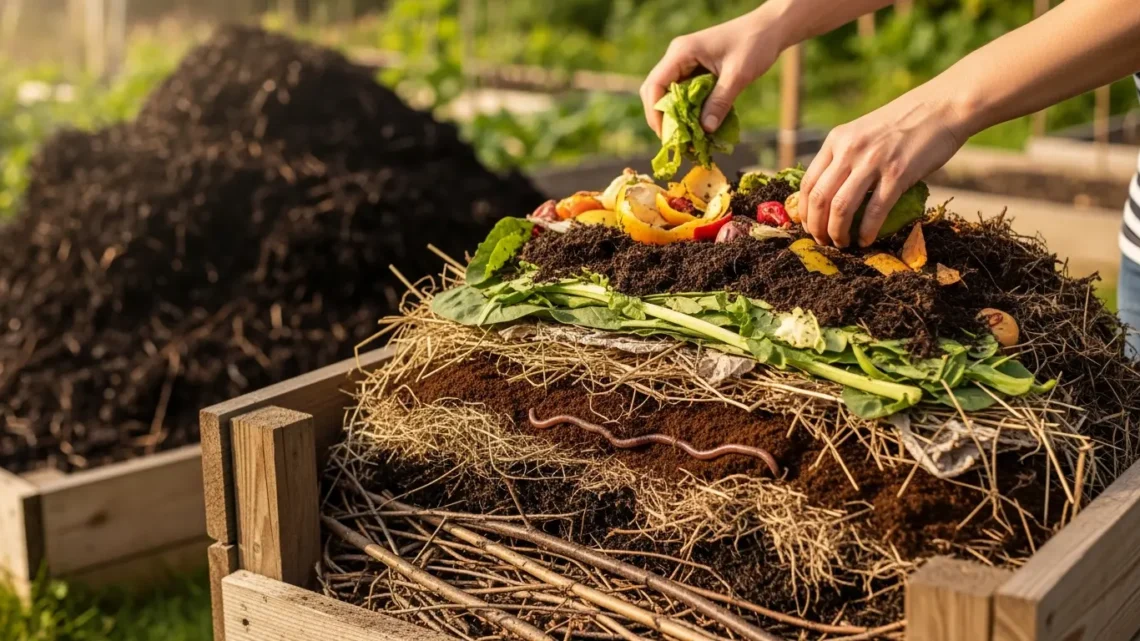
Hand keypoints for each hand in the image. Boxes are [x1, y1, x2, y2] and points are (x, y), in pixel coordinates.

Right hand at [640, 9, 782, 136]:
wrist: (770, 28)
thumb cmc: (755, 44)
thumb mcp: (738, 75)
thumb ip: (720, 101)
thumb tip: (705, 129)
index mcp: (682, 52)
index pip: (655, 86)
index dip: (655, 113)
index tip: (667, 135)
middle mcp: (678, 56)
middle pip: (656, 91)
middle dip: (662, 117)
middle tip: (675, 140)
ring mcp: (686, 62)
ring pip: (669, 94)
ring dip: (676, 116)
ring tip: (686, 137)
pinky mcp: (695, 69)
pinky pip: (684, 93)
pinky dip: (688, 110)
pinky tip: (697, 125)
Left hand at [800, 91, 968, 247]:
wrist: (942, 106)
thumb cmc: (903, 123)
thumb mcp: (863, 133)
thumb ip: (845, 156)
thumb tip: (830, 193)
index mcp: (837, 140)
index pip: (807, 182)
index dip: (804, 211)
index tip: (808, 226)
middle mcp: (850, 150)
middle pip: (819, 198)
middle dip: (816, 227)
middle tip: (823, 241)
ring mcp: (873, 161)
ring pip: (841, 207)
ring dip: (838, 232)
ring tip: (842, 244)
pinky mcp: (898, 173)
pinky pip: (875, 210)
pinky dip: (867, 230)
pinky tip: (866, 240)